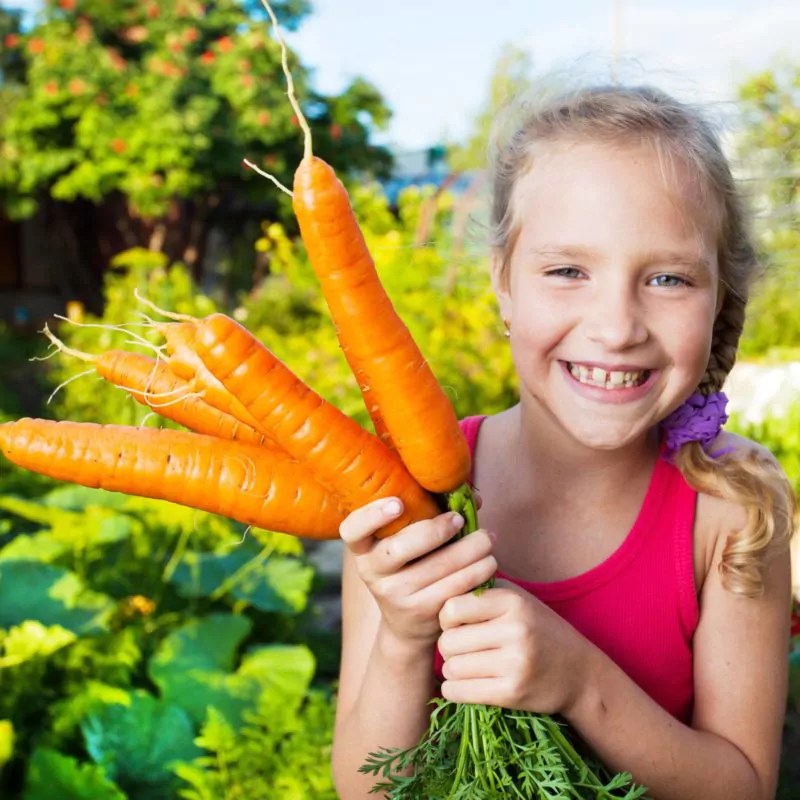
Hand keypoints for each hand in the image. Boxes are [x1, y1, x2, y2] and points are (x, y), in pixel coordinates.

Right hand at [339, 497, 496, 645]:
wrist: (408, 624)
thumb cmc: (412, 564)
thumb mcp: (408, 540)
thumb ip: (432, 512)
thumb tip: (471, 496)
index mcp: (364, 548)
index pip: (352, 530)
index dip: (372, 515)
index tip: (398, 503)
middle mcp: (373, 572)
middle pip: (401, 547)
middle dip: (437, 529)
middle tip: (460, 519)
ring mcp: (395, 595)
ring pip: (438, 566)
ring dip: (471, 549)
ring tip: (488, 538)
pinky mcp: (421, 612)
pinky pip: (454, 586)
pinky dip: (477, 571)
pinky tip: (488, 562)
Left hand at [437, 581, 591, 714]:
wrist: (578, 672)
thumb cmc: (537, 630)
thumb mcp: (517, 600)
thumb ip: (481, 592)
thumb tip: (438, 590)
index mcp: (512, 601)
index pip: (452, 608)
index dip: (447, 618)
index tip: (457, 624)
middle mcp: (515, 630)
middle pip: (448, 642)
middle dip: (448, 647)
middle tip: (461, 649)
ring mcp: (515, 663)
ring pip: (452, 668)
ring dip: (452, 670)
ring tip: (467, 666)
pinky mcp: (513, 692)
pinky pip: (459, 691)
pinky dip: (454, 689)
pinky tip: (464, 684)